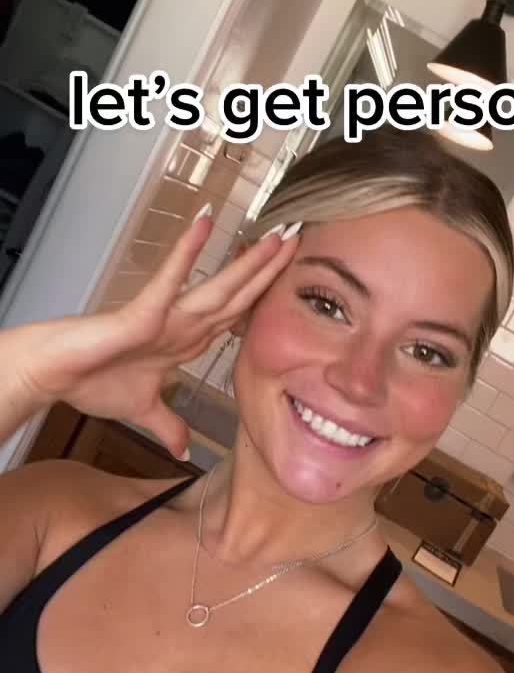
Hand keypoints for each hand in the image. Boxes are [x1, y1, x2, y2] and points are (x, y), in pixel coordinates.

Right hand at [16, 214, 297, 458]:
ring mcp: (167, 315)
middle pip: (239, 295)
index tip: (294, 280)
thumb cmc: (92, 382)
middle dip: (271, 271)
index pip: (237, 318)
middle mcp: (183, 323)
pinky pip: (171, 278)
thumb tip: (183, 449)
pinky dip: (188, 253)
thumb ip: (168, 425)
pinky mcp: (143, 311)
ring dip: (249, 261)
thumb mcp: (143, 411)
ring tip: (278, 234)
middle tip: (301, 240)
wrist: (54, 373)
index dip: (265, 300)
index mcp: (187, 342)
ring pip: (218, 285)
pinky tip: (206, 223)